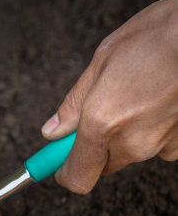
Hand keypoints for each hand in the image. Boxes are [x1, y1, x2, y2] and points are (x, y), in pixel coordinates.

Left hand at [41, 0, 177, 193]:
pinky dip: (153, 129)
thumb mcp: (101, 62)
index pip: (76, 178)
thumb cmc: (156, 37)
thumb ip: (73, 105)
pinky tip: (158, 100)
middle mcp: (131, 143)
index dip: (64, 173)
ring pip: (131, 153)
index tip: (59, 163)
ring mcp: (161, 145)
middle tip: (98, 112)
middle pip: (102, 166)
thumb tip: (53, 131)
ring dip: (126, 136)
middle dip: (94, 147)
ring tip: (135, 96)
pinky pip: (159, 145)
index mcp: (100, 124)